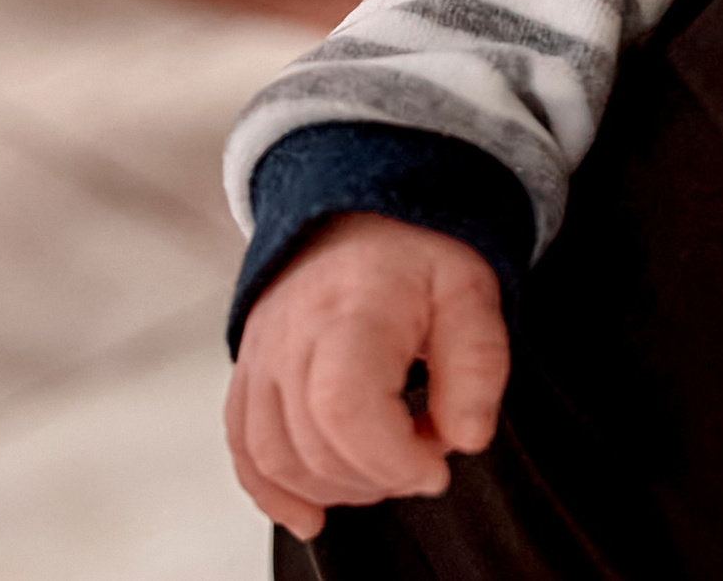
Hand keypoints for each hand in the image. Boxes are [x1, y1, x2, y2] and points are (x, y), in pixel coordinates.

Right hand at [225, 213, 509, 539]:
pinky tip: (310, 512)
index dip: (391, 457)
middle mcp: (292, 335)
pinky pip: (243, 448)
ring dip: (335, 486)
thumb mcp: (472, 290)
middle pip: (311, 443)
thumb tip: (468, 436)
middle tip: (425, 451)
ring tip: (386, 467)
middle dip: (377, 474)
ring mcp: (261, 357)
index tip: (436, 464)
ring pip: (273, 455)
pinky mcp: (248, 375)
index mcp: (353, 307)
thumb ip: (479, 364)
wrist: (360, 211)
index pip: (345, 406)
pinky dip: (272, 492)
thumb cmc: (417, 249)